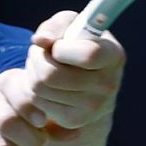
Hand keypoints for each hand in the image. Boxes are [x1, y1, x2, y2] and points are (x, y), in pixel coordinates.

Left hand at [24, 11, 124, 131]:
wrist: (87, 80)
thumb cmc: (77, 44)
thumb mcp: (71, 25)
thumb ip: (56, 26)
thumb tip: (40, 40)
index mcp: (114, 56)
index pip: (88, 55)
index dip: (62, 49)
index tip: (57, 46)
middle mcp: (108, 85)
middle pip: (51, 75)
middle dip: (36, 58)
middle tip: (41, 53)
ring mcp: (93, 107)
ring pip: (39, 87)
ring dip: (32, 72)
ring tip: (43, 65)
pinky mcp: (74, 120)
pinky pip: (37, 102)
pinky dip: (33, 89)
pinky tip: (45, 83)